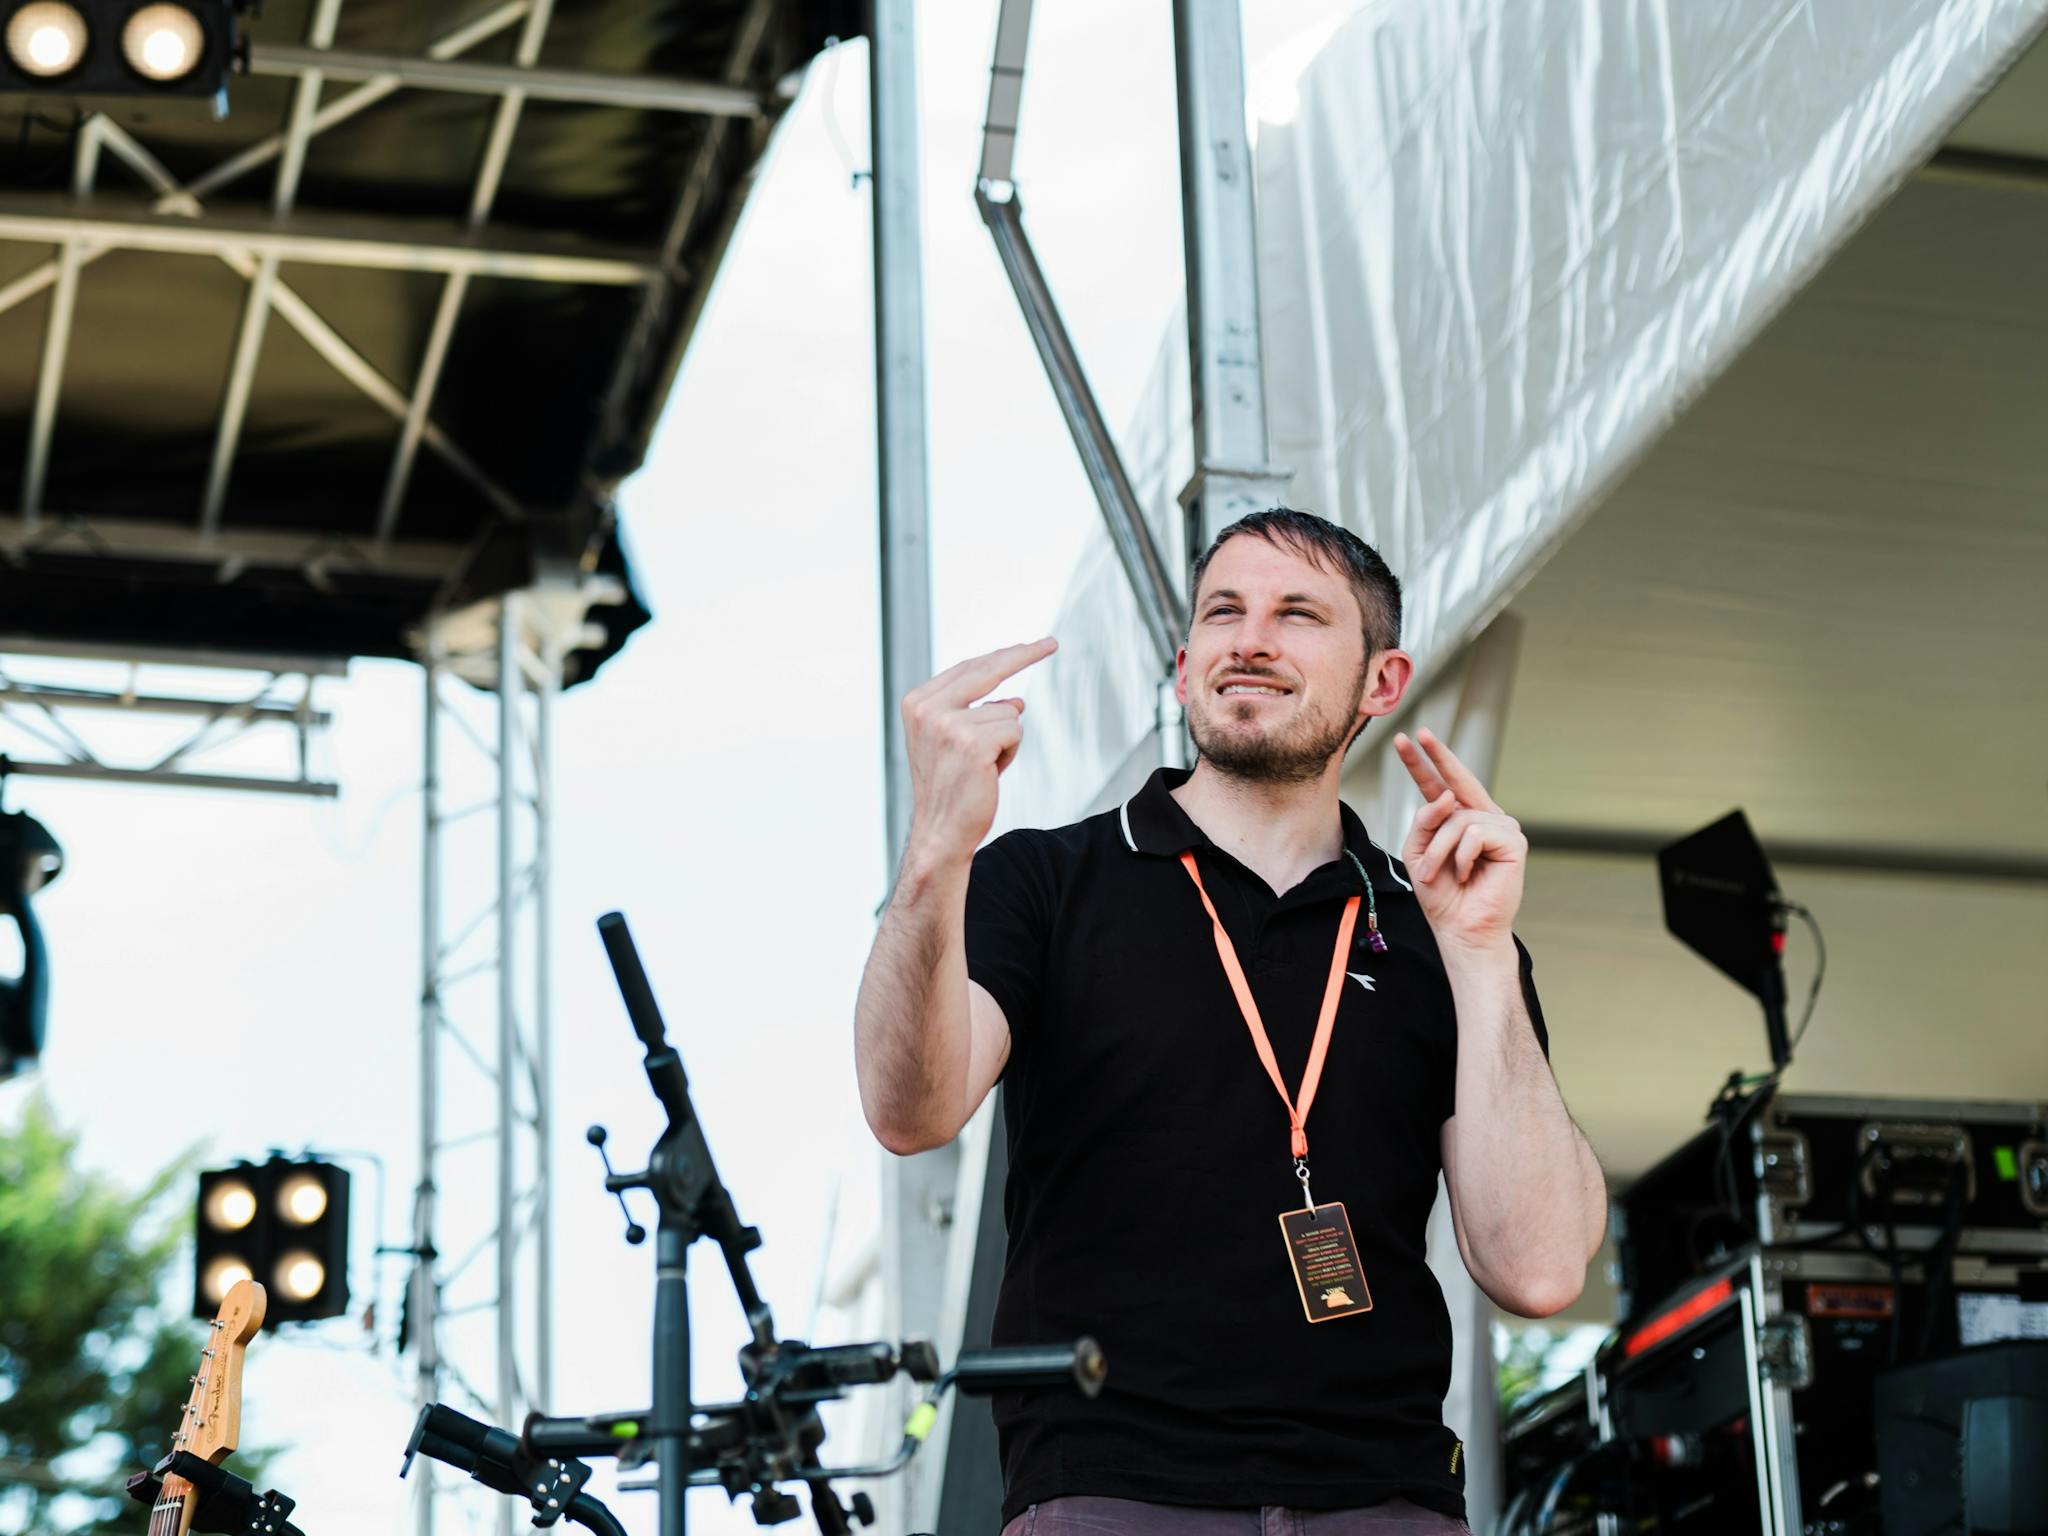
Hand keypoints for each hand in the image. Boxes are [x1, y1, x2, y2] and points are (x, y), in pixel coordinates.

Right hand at [900, 637, 1057, 869]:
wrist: (941, 830)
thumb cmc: (950, 787)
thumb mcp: (953, 741)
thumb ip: (976, 713)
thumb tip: (1015, 701)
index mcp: (918, 702)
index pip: (969, 667)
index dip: (1003, 656)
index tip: (1032, 645)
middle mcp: (929, 708)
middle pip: (988, 668)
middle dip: (1024, 654)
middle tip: (1052, 643)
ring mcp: (949, 725)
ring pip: (1008, 711)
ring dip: (1006, 740)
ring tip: (983, 766)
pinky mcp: (973, 743)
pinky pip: (1014, 731)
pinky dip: (1010, 753)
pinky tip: (990, 773)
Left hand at [1394, 728, 1526, 957]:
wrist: (1461, 927)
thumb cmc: (1441, 894)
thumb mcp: (1418, 853)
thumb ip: (1425, 821)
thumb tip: (1447, 796)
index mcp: (1458, 820)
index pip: (1439, 786)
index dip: (1423, 763)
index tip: (1406, 738)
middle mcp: (1482, 817)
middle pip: (1457, 780)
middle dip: (1437, 756)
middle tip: (1419, 733)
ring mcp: (1500, 826)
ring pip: (1457, 818)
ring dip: (1439, 850)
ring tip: (1440, 873)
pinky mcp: (1514, 841)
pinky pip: (1474, 833)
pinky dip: (1462, 856)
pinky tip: (1467, 872)